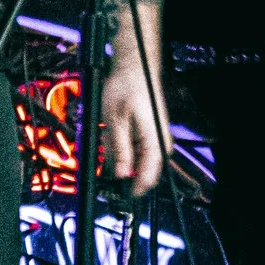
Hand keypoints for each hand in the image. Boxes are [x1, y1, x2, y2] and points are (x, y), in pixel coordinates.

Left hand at [100, 48, 166, 194]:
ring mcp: (154, 139)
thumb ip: (119, 150)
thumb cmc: (126, 88)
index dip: (132, 190)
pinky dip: (119, 145)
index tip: (116, 196)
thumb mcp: (115, 120)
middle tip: (105, 152)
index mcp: (154, 141)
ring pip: (134, 161)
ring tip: (109, 131)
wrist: (135, 68)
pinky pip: (133, 150)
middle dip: (120, 168)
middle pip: (141, 171)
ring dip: (118, 154)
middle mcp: (159, 143)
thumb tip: (122, 177)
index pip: (148, 177)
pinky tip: (112, 129)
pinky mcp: (148, 135)